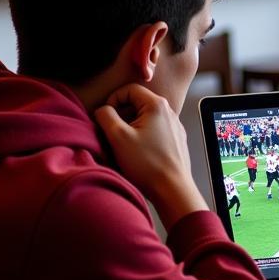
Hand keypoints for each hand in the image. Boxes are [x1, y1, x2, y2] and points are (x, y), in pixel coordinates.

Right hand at [95, 84, 208, 227]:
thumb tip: (102, 110)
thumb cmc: (148, 164)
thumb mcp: (118, 137)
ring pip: (145, 119)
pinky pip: (154, 132)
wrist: (173, 190)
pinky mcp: (175, 142)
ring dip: (130, 129)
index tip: (106, 117)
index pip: (129, 89)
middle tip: (113, 133)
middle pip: (138, 104)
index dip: (112, 100)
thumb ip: (105, 116)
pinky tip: (138, 155)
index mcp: (157, 105)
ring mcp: (174, 128)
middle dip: (121, 116)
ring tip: (124, 146)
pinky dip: (142, 139)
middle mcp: (169, 113)